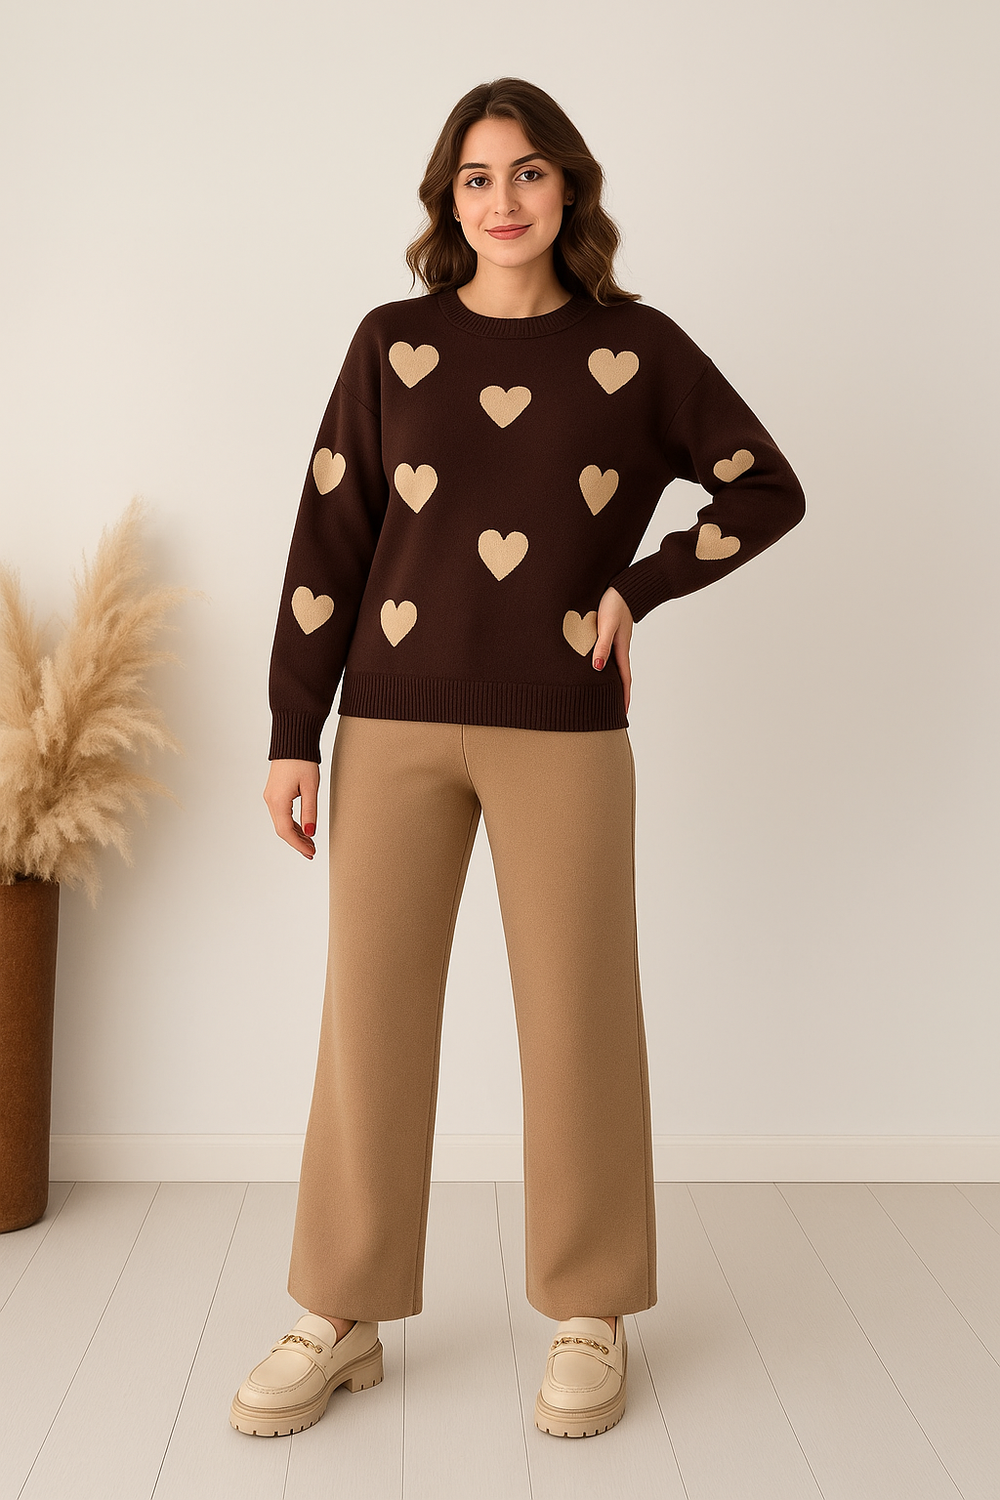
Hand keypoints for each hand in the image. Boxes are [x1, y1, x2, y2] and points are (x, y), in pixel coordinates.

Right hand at [264, 759, 319, 859]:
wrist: (292, 742)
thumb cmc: (302, 761)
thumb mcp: (310, 788)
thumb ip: (310, 811)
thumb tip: (311, 832)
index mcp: (278, 801)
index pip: (286, 831)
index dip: (299, 844)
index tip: (311, 852)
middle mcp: (271, 800)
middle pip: (282, 830)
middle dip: (297, 842)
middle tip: (312, 852)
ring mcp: (270, 797)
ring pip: (281, 823)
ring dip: (295, 834)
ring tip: (310, 843)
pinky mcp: (274, 793)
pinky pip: (281, 814)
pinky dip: (291, 824)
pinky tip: (303, 829)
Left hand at [592, 586, 633, 712]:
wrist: (624, 586)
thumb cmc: (614, 604)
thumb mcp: (606, 626)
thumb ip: (602, 646)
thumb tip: (597, 668)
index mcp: (621, 649)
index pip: (624, 679)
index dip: (624, 696)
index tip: (623, 712)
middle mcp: (620, 647)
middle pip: (620, 675)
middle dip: (618, 693)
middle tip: (612, 708)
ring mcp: (617, 640)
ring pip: (614, 665)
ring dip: (612, 679)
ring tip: (605, 692)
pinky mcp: (612, 632)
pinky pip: (610, 653)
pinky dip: (606, 664)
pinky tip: (598, 665)